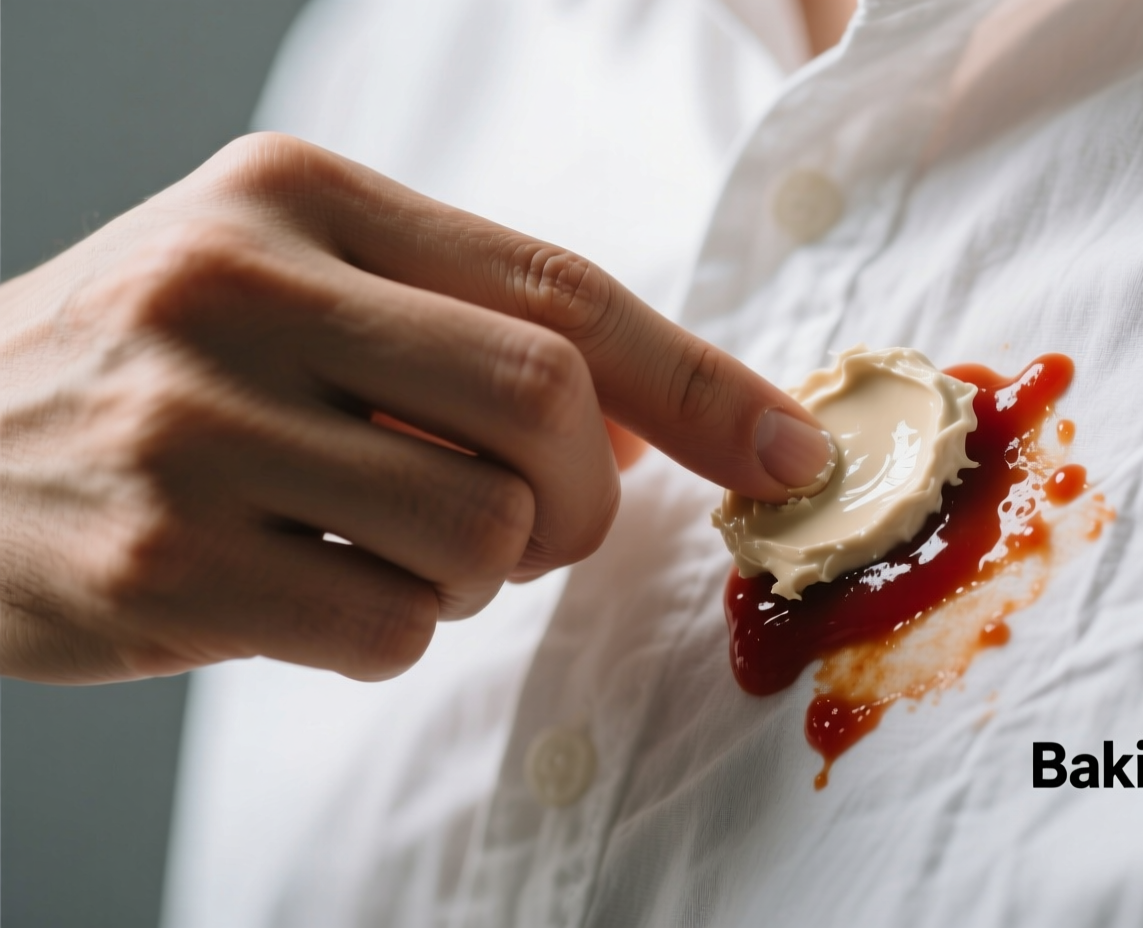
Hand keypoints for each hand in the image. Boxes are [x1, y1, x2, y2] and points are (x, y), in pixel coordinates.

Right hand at [0, 133, 833, 683]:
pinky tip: (313, 590)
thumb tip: (664, 423)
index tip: (789, 452)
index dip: (701, 383)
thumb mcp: (287, 283)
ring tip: (388, 547)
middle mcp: (244, 286)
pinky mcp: (165, 559)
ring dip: (477, 576)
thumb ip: (460, 328)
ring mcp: (196, 424)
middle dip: (585, 497)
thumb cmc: (151, 368)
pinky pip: (390, 630)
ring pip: (481, 535)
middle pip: (548, 408)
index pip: (560, 291)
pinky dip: (393, 634)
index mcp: (302, 194)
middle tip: (538, 523)